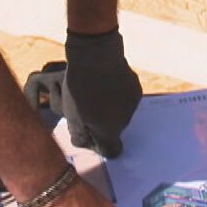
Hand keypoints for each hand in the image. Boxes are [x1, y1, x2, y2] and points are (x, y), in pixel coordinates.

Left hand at [62, 31, 142, 157]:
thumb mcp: (70, 115)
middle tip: (84, 107)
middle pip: (114, 130)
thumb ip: (78, 134)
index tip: (86, 132)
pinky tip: (104, 81)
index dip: (98, 145)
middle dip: (100, 123)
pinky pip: (124, 97)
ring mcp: (133, 103)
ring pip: (119, 112)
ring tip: (93, 91)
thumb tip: (84, 141)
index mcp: (110, 132)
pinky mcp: (135, 86)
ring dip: (109, 108)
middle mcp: (126, 121)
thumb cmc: (80, 88)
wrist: (96, 56)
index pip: (111, 151)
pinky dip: (116, 94)